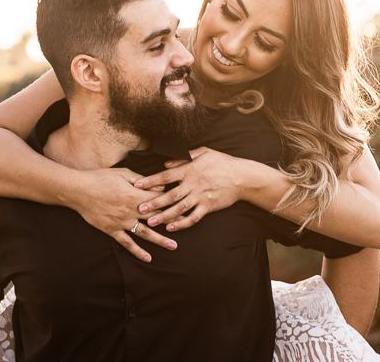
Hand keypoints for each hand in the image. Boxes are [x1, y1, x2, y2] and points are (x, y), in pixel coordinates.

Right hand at [71, 167, 176, 261]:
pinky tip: (148, 258)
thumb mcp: (124, 174)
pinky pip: (127, 243)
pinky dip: (138, 251)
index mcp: (136, 195)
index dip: (173, 202)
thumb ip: (143, 181)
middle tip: (187, 226)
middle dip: (173, 221)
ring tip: (173, 246)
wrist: (78, 190)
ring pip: (145, 233)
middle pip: (157, 217)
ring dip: (160, 240)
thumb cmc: (101, 178)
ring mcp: (122, 222)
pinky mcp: (112, 230)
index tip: (185, 205)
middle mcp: (131, 211)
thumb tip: (160, 186)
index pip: (160, 200)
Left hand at [134, 147, 250, 230]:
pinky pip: (193, 217)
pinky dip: (182, 223)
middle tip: (139, 208)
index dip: (150, 180)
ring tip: (150, 222)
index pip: (166, 176)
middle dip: (153, 202)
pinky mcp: (209, 206)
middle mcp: (194, 183)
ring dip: (164, 215)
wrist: (243, 176)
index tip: (136, 185)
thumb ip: (184, 157)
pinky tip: (171, 227)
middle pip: (169, 195)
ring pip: (179, 208)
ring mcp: (201, 196)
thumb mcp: (204, 152)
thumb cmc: (223, 162)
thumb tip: (166, 164)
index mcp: (190, 169)